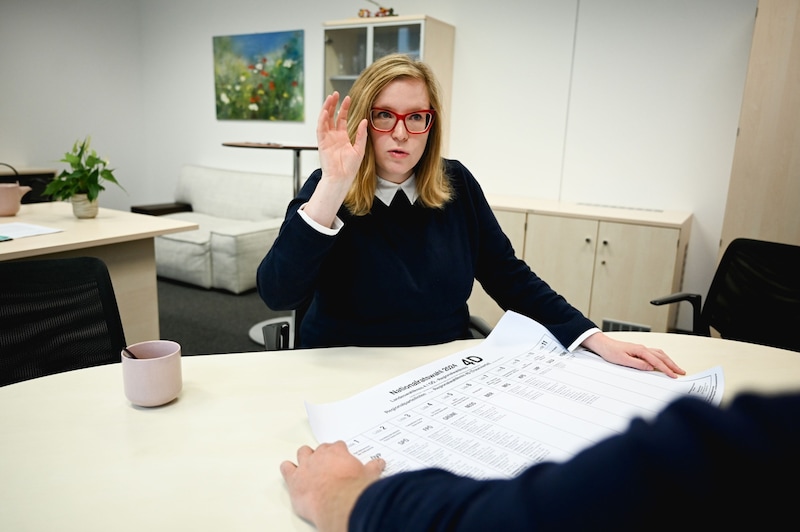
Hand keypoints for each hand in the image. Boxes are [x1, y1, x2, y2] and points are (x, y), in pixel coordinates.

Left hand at [280, 441, 384, 531]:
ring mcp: (306, 466)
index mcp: (337, 452)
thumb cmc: (353, 488)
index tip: (341, 458)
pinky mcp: (295, 480)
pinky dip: (288, 469)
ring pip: (302, 453)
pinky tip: (289, 470)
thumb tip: (379, 463)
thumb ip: (373, 467)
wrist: (339, 502)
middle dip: (322, 454)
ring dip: (304, 457)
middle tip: (326, 463)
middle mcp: (320, 456)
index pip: (337, 446)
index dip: (339, 452)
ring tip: (307, 463)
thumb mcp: (369, 475)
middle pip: (319, 449)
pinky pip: (286, 468)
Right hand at [304, 92, 368, 227]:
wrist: (342, 178)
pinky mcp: (322, 143)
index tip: (348, 98)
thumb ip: (361, 134)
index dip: (344, 108)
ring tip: (330, 98)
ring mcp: (326, 139)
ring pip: (325, 120)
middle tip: (336, 94)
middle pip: (331, 116)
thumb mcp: (360, 148)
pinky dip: (322, 120)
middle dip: (333, 105)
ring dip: (326, 108)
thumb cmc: (350, 168)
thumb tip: (364, 121)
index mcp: (342, 138)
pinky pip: (320, 129)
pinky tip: (325, 111)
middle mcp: (333, 136)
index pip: (341, 119)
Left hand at [581, 332, 685, 377]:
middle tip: (681, 372)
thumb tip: (650, 368)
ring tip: (676, 368)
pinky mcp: (639, 350)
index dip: (666, 369)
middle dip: (672, 365)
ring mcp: (641, 349)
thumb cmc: (610, 352)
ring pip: (660, 354)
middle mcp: (642, 348)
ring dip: (669, 361)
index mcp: (640, 350)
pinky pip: (655, 353)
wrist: (603, 345)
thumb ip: (637, 364)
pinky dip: (662, 358)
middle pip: (662, 356)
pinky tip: (664, 361)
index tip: (674, 375)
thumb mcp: (623, 360)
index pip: (657, 361)